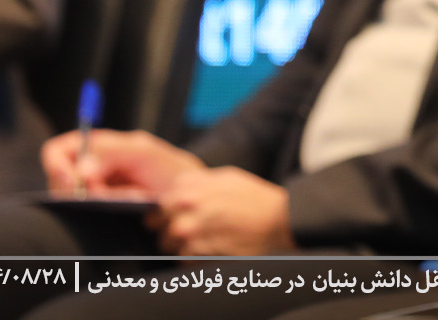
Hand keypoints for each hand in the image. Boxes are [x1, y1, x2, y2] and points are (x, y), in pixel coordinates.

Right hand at [40, 128, 202, 198]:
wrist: (192, 201)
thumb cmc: (172, 172)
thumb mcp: (147, 155)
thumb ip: (113, 154)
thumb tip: (81, 169)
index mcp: (100, 147)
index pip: (59, 150)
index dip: (56, 165)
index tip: (72, 183)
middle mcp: (93, 168)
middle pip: (60, 181)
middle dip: (80, 191)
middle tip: (107, 196)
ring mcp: (96, 192)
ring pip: (73, 201)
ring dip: (97, 203)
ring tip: (129, 199)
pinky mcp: (102, 211)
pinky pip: (88, 215)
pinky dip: (105, 212)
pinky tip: (128, 208)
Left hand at [150, 166, 294, 255]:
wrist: (281, 223)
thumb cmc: (257, 199)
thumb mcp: (227, 177)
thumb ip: (197, 181)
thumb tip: (178, 186)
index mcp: (188, 191)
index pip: (156, 202)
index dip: (165, 207)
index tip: (174, 211)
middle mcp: (183, 214)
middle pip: (156, 225)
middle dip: (168, 226)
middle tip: (192, 225)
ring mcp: (190, 239)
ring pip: (168, 245)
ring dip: (181, 243)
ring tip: (204, 238)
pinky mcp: (199, 258)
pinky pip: (183, 260)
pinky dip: (194, 257)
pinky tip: (212, 248)